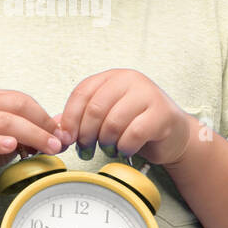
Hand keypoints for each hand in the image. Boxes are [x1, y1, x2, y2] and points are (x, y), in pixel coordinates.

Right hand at [0, 89, 63, 201]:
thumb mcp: (8, 138)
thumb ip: (31, 130)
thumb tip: (61, 126)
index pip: (24, 101)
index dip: (46, 117)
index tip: (61, 134)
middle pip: (18, 107)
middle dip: (43, 125)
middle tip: (58, 143)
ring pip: (4, 122)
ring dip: (31, 135)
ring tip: (47, 148)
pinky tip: (11, 146)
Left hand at [55, 69, 195, 169]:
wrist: (172, 134)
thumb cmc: (136, 124)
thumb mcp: (106, 116)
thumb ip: (81, 118)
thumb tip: (54, 127)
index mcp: (113, 77)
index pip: (82, 92)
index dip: (70, 118)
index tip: (66, 138)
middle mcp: (131, 80)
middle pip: (95, 109)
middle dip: (85, 135)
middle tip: (85, 150)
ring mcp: (148, 95)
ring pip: (113, 123)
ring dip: (105, 143)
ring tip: (109, 149)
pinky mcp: (162, 114)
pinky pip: (133, 135)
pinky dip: (124, 148)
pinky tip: (125, 150)